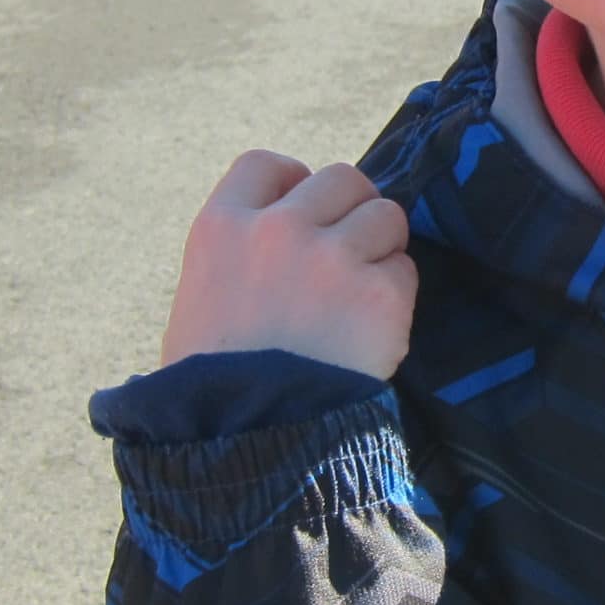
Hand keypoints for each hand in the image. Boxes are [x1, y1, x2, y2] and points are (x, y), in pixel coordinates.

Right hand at [161, 152, 416, 379]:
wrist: (246, 439)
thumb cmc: (211, 387)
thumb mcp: (200, 303)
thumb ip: (240, 256)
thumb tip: (284, 236)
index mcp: (220, 228)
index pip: (266, 164)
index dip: (294, 182)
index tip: (306, 210)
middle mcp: (278, 229)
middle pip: (341, 178)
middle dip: (351, 210)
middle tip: (349, 253)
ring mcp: (331, 257)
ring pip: (385, 214)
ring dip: (381, 248)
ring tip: (362, 293)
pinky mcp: (379, 293)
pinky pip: (404, 270)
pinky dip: (396, 295)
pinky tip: (373, 330)